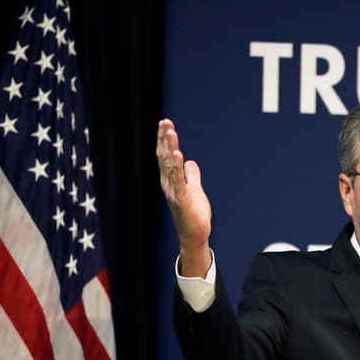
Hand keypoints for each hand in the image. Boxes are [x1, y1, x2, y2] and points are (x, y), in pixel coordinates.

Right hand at [156, 119, 212, 276]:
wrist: (195, 236)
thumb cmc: (193, 215)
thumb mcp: (194, 190)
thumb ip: (191, 176)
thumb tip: (189, 162)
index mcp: (171, 181)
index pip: (165, 157)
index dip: (164, 140)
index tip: (165, 124)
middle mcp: (169, 185)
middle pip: (164, 158)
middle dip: (165, 140)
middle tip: (165, 122)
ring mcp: (175, 193)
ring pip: (170, 167)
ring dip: (170, 149)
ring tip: (171, 133)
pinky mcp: (183, 201)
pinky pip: (179, 182)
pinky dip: (178, 168)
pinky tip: (178, 155)